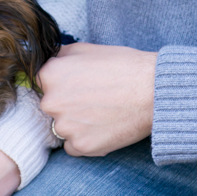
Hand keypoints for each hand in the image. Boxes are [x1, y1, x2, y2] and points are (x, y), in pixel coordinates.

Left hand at [38, 42, 156, 156]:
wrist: (153, 91)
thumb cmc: (123, 66)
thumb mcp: (86, 49)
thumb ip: (60, 57)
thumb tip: (50, 62)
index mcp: (49, 75)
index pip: (43, 83)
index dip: (62, 84)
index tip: (79, 85)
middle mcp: (51, 102)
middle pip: (51, 106)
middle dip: (67, 104)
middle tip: (93, 99)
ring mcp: (65, 127)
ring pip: (62, 127)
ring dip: (76, 123)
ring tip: (102, 112)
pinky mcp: (81, 146)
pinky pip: (74, 146)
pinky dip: (86, 140)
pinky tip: (103, 127)